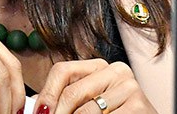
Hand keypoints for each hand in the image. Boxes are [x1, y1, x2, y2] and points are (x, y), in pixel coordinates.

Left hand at [34, 59, 155, 113]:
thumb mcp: (89, 102)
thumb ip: (66, 98)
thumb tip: (37, 104)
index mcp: (99, 66)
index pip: (63, 70)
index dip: (47, 93)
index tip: (39, 113)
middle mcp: (116, 71)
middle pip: (72, 92)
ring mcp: (129, 87)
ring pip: (86, 112)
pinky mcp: (139, 106)